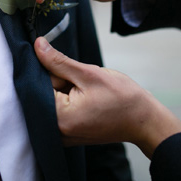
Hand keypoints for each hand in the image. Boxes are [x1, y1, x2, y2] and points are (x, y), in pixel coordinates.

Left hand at [34, 37, 180, 157]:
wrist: (144, 120)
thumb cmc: (122, 98)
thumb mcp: (88, 74)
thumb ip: (58, 61)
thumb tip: (37, 45)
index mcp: (59, 118)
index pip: (36, 85)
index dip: (48, 70)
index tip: (64, 65)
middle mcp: (56, 131)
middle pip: (42, 95)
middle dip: (56, 81)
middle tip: (81, 80)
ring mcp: (62, 135)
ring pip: (51, 101)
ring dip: (63, 90)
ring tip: (86, 92)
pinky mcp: (69, 134)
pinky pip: (59, 111)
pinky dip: (68, 100)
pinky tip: (86, 98)